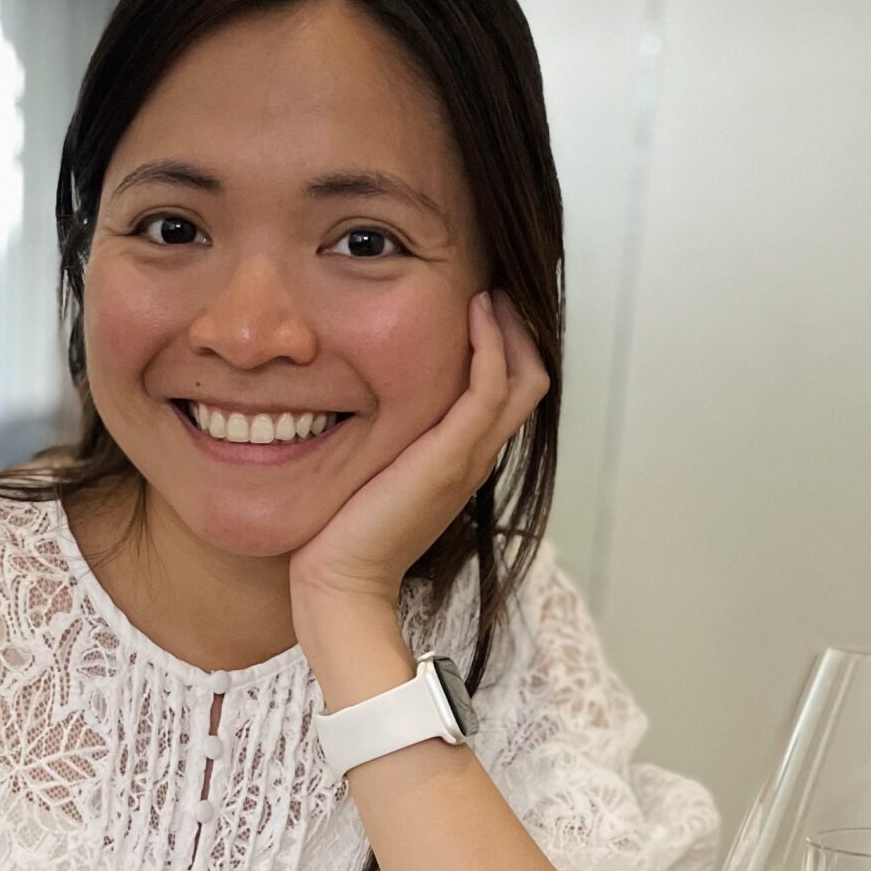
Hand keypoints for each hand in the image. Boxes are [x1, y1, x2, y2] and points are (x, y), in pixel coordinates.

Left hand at [289, 292, 548, 641]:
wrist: (341, 582)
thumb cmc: (344, 535)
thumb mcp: (372, 472)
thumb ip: (385, 439)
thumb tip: (359, 403)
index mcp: (462, 461)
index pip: (508, 393)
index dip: (505, 347)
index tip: (479, 307)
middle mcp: (475, 457)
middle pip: (529, 379)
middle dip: (517, 329)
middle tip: (493, 289)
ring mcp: (470, 457)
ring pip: (523, 377)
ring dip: (510, 326)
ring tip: (488, 290)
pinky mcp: (453, 455)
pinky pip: (492, 385)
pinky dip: (492, 342)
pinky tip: (475, 310)